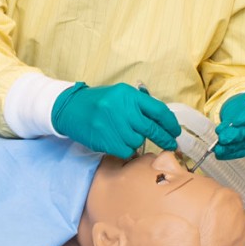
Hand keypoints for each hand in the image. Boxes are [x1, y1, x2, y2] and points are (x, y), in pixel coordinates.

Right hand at [51, 82, 180, 158]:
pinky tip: (120, 143)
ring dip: (138, 142)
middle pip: (152, 128)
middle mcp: (122, 109)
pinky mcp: (105, 139)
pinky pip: (126, 150)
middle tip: (171, 145)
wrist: (70, 108)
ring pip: (138, 141)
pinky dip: (126, 149)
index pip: (158, 110)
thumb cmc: (98, 102)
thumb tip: (162, 121)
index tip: (175, 131)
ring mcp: (113, 125)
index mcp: (129, 95)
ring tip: (128, 136)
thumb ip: (139, 105)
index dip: (170, 123)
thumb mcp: (120, 95)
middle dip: (165, 138)